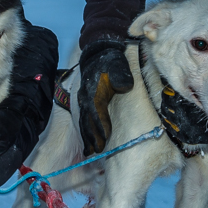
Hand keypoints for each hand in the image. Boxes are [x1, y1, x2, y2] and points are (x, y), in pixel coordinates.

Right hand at [77, 39, 132, 154]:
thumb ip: (121, 74)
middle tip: (99, 151)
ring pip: (83, 122)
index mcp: (94, 89)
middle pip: (87, 119)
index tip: (106, 136)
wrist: (98, 55)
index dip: (101, 122)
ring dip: (87, 137)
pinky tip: (89, 145)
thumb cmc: (111, 61)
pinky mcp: (84, 104)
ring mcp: (83, 101)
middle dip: (92, 135)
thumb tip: (125, 86)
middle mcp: (85, 97)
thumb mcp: (118, 64)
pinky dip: (85, 133)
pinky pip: (83, 120)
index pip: (96, 109)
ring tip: (91, 152)